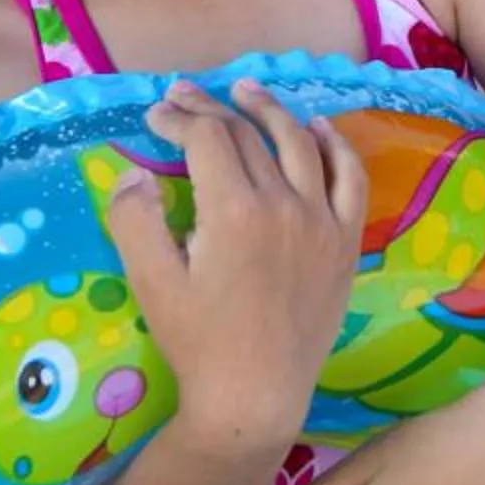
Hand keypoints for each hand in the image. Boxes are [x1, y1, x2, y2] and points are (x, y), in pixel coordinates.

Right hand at [114, 79, 365, 450]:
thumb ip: (135, 222)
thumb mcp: (152, 283)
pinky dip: (335, 145)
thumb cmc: (197, 342)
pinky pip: (350, 177)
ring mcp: (323, 220)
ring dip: (271, 111)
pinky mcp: (346, 240)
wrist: (256, 394)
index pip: (207, 140)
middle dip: (211, 110)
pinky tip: (318, 127)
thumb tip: (133, 172)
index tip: (154, 115)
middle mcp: (286, 203)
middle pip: (248, 136)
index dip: (179, 119)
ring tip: (247, 89)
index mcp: (234, 210)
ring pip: (300, 144)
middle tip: (184, 95)